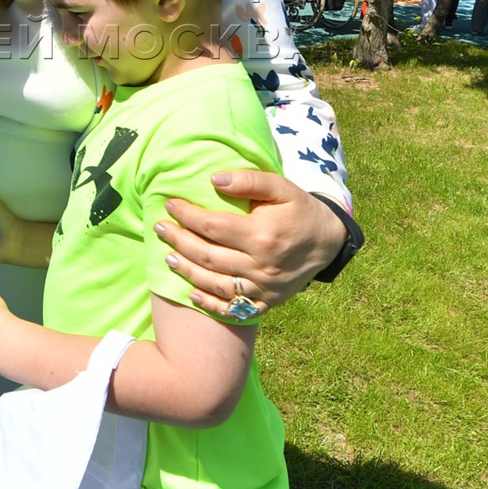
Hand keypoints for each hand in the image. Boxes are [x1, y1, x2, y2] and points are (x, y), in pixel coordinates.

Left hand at [156, 171, 346, 317]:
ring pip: (214, 283)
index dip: (187, 215)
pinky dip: (209, 304)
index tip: (170, 204)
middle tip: (159, 229)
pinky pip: (232, 309)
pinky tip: (191, 292)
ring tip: (168, 257)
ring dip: (186, 271)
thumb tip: (214, 179)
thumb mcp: (282, 188)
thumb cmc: (300, 211)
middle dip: (178, 241)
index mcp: (262, 235)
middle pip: (207, 255)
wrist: (328, 243)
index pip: (212, 225)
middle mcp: (260, 265)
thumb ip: (249, 181)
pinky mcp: (266, 303)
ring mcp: (262, 288)